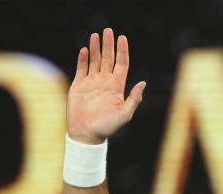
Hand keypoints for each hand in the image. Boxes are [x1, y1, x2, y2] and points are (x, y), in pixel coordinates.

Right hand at [67, 28, 145, 144]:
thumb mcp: (124, 114)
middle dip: (108, 44)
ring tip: (95, 35)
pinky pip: (82, 68)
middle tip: (108, 30)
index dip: (122, 51)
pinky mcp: (79, 85)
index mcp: (117, 86)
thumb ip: (134, 99)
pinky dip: (83, 59)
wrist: (87, 134)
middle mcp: (105, 82)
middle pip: (108, 58)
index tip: (122, 38)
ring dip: (95, 48)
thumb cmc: (107, 127)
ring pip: (95, 61)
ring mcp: (92, 82)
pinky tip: (85, 50)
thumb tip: (143, 83)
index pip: (121, 64)